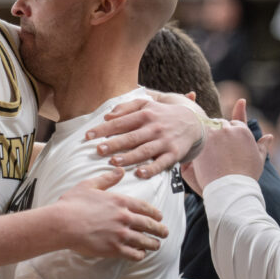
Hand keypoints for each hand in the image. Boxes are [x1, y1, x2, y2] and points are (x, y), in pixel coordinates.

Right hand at [56, 168, 167, 260]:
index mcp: (120, 201)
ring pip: (145, 241)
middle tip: (165, 233)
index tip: (159, 216)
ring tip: (156, 246)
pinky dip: (140, 255)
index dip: (155, 213)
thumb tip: (119, 170)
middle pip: (150, 225)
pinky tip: (140, 254)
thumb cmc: (72, 204)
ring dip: (153, 244)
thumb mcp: (89, 185)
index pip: (145, 207)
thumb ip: (107, 178)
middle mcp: (124, 217)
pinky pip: (134, 254)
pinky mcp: (114, 249)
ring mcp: (121, 234)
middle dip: (160, 230)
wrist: (62, 223)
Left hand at [85, 95, 202, 178]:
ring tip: (114, 162)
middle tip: (99, 150)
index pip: (120, 122)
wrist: (192, 121)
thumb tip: (107, 116)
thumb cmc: (161, 114)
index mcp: (144, 115)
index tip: (88, 136)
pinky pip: (162, 163)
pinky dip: (151, 169)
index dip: (103, 129)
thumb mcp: (146, 104)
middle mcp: (154, 128)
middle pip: (131, 137)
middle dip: (114, 144)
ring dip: (129, 157)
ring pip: (144, 150)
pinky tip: (140, 173)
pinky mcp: (174, 153)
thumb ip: (126, 108)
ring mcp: (164, 141)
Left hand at [192, 99, 271, 188]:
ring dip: (208, 134)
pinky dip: (200, 140)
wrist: (230, 187)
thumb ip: (262, 146)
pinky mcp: (202, 141)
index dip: (230, 133)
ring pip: (208, 127)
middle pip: (221, 123)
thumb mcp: (258, 160)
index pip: (234, 124)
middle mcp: (229, 129)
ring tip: (209, 151)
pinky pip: (199, 135)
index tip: (228, 145)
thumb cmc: (246, 176)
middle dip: (219, 131)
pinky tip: (202, 152)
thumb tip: (269, 136)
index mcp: (243, 131)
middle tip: (217, 148)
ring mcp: (215, 134)